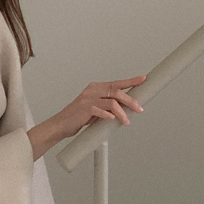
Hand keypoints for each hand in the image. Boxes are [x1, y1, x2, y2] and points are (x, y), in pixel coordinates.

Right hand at [27, 76, 145, 161]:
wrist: (61, 125)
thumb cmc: (79, 117)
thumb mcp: (96, 109)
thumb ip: (108, 106)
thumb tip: (126, 109)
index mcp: (96, 87)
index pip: (117, 83)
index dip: (131, 81)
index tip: (143, 79)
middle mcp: (93, 90)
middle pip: (117, 91)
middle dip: (131, 100)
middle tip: (139, 109)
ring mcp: (88, 99)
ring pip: (112, 102)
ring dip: (122, 113)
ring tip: (127, 122)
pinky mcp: (84, 108)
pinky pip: (100, 111)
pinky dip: (108, 115)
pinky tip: (112, 120)